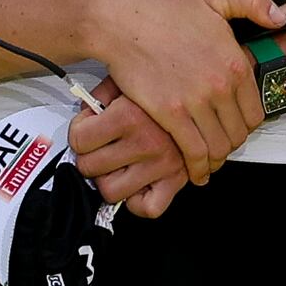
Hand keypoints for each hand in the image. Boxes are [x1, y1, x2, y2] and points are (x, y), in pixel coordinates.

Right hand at [65, 0, 279, 196]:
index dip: (247, 125)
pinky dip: (197, 166)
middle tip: (220, 146)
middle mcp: (221, 85)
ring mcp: (196, 101)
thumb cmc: (165, 11)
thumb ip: (254, 3)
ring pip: (218, 146)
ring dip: (216, 159)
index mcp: (235, 63)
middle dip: (231, 144)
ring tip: (209, 162)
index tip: (236, 128)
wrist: (123, 23)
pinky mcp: (170, 113)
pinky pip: (193, 150)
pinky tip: (195, 170)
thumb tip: (280, 18)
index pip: (256, 112)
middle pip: (239, 133)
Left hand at [65, 82, 189, 218]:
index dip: (79, 131)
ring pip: (111, 191)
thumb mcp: (128, 77)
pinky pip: (150, 207)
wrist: (207, 82)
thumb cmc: (164, 80)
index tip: (89, 126)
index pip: (78, 139)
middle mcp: (146, 141)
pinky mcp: (178, 177)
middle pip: (89, 166)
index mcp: (129, 115)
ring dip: (109, 179)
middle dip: (89, 156)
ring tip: (116, 164)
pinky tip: (137, 183)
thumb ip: (101, 95)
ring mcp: (163, 163)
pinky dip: (139, 202)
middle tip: (100, 146)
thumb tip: (87, 110)